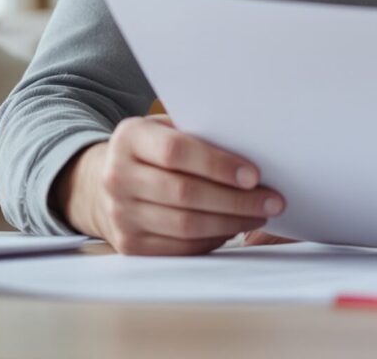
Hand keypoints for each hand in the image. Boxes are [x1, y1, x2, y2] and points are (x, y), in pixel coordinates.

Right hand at [55, 115, 284, 255]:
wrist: (105, 182)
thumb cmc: (152, 150)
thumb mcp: (164, 128)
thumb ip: (197, 134)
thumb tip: (253, 147)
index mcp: (129, 138)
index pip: (176, 152)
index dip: (218, 165)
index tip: (255, 175)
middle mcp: (117, 177)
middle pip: (184, 193)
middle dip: (236, 200)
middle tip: (272, 201)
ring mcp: (120, 214)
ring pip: (186, 225)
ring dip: (231, 222)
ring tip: (260, 215)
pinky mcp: (129, 244)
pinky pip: (180, 247)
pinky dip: (212, 239)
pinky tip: (233, 228)